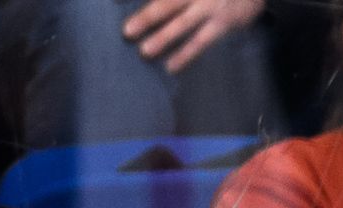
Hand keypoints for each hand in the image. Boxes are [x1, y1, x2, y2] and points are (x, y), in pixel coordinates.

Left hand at [121, 0, 263, 72]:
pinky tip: (172, 67)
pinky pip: (201, 41)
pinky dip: (186, 54)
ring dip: (164, 39)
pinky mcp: (223, 24)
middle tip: (127, 32)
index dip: (138, 2)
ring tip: (145, 52)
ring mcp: (209, 8)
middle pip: (168, 4)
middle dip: (147, 19)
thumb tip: (158, 5)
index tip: (120, 8)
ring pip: (182, 24)